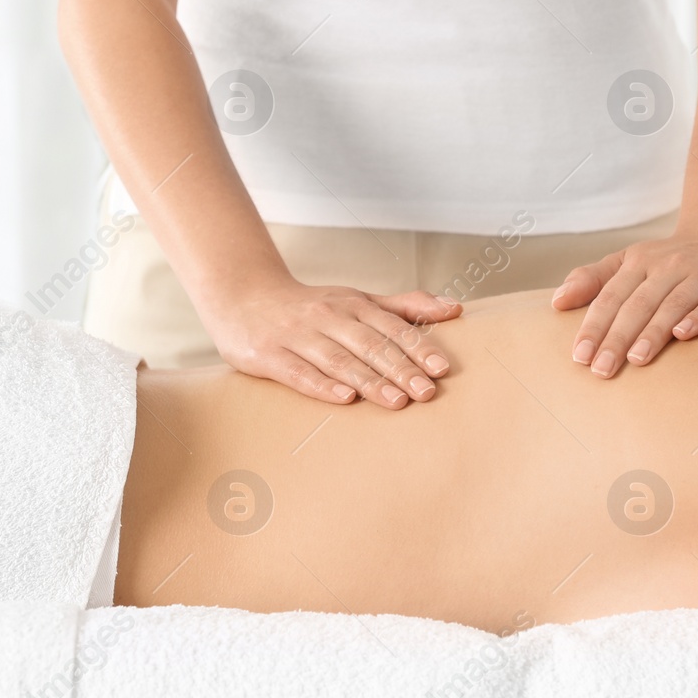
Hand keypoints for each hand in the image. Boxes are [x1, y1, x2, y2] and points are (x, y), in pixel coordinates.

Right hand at [204, 277, 461, 408]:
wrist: (242, 295)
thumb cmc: (310, 305)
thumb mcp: (357, 299)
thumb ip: (404, 306)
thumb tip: (455, 309)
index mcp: (353, 304)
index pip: (391, 327)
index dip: (418, 347)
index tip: (442, 369)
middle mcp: (328, 317)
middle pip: (369, 344)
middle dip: (400, 368)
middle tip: (427, 392)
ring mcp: (298, 335)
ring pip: (339, 360)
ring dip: (369, 381)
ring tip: (397, 401)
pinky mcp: (269, 355)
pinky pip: (298, 372)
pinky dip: (322, 385)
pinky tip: (344, 400)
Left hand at [552, 224, 697, 377]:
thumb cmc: (673, 260)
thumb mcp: (631, 261)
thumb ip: (593, 279)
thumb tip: (556, 302)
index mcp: (640, 262)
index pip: (611, 297)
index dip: (594, 326)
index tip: (580, 357)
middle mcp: (670, 265)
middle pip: (638, 304)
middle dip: (617, 338)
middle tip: (601, 370)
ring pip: (674, 304)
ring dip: (653, 332)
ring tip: (635, 360)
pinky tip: (683, 335)